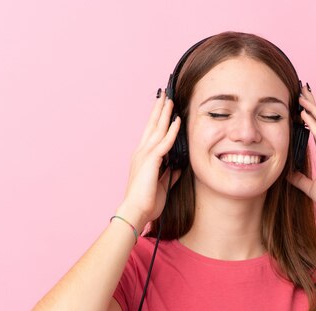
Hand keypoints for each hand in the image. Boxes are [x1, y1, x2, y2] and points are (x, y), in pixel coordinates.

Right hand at [116, 90, 181, 228]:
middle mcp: (141, 152)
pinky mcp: (151, 161)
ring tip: (170, 100)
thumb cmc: (147, 202)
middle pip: (152, 125)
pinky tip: (177, 120)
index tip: (163, 107)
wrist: (136, 212)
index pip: (151, 133)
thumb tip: (180, 166)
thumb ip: (171, 173)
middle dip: (159, 109)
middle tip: (164, 94)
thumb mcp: (163, 184)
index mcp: (143, 157)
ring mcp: (145, 155)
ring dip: (165, 113)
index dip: (157, 119)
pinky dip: (171, 131)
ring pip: (157, 129)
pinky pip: (164, 142)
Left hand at [287, 84, 315, 215]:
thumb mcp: (309, 187)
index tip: (301, 104)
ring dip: (312, 108)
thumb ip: (299, 179)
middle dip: (312, 104)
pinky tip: (305, 114)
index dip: (310, 115)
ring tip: (302, 96)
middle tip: (303, 90)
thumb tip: (287, 175)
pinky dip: (313, 123)